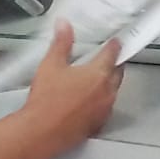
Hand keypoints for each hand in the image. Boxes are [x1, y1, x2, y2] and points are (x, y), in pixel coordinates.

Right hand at [20, 22, 121, 158]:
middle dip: (115, 64)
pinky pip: (106, 108)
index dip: (114, 45)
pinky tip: (90, 101)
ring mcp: (104, 110)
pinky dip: (101, 101)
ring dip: (109, 83)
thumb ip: (61, 43)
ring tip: (97, 79)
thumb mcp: (51, 64)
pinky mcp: (98, 124)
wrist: (42, 132)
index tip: (115, 42)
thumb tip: (64, 26)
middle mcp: (106, 92)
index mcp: (98, 73)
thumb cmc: (47, 101)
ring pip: (113, 91)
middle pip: (118, 72)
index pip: (113, 54)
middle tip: (108, 58)